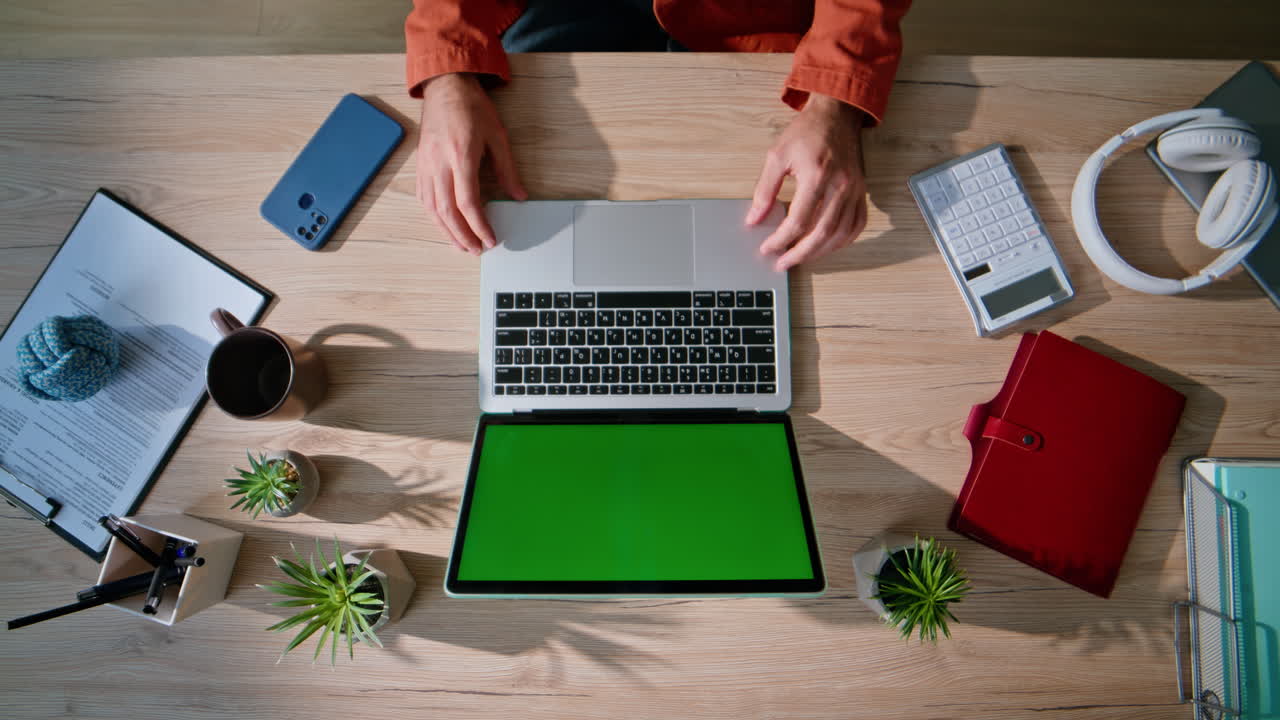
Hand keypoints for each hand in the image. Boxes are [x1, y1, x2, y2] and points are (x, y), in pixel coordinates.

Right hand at [417, 72, 527, 254]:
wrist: (445, 87)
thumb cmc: (472, 108)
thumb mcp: (498, 136)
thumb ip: (508, 169)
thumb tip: (519, 196)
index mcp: (461, 155)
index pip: (468, 202)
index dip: (479, 225)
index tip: (491, 238)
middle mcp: (439, 163)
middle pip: (447, 211)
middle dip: (463, 235)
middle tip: (477, 250)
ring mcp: (426, 165)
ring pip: (432, 208)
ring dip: (447, 231)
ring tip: (462, 245)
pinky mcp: (419, 165)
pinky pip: (423, 198)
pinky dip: (433, 216)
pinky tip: (444, 225)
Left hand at [746, 94, 867, 271]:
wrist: (836, 115)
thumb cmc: (806, 133)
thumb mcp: (777, 156)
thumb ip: (765, 190)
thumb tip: (754, 219)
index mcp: (817, 175)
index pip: (799, 220)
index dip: (782, 239)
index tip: (768, 248)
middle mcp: (840, 185)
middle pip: (822, 233)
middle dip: (800, 253)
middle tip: (783, 263)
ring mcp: (855, 190)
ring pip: (842, 234)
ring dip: (821, 252)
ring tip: (802, 258)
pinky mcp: (862, 191)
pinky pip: (857, 224)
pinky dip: (843, 241)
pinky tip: (827, 246)